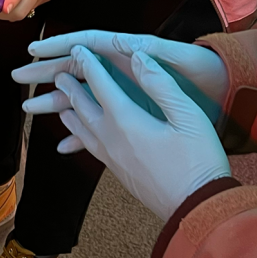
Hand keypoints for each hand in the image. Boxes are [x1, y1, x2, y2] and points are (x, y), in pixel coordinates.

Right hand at [13, 31, 227, 123]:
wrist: (228, 95)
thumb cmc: (208, 75)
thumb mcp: (185, 63)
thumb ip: (158, 59)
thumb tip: (132, 53)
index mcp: (133, 53)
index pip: (89, 44)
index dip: (62, 46)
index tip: (35, 51)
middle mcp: (124, 71)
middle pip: (78, 69)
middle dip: (47, 73)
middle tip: (17, 78)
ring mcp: (127, 94)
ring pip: (84, 97)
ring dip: (57, 103)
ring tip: (30, 111)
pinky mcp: (133, 115)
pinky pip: (100, 123)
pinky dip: (82, 133)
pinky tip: (64, 144)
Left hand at [36, 47, 230, 220]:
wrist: (195, 207)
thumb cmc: (198, 160)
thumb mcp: (187, 115)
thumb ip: (160, 84)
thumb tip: (138, 57)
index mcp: (127, 121)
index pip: (101, 85)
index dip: (89, 65)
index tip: (78, 50)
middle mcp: (111, 139)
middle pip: (83, 108)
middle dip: (70, 88)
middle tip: (58, 74)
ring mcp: (112, 158)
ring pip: (81, 131)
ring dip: (70, 114)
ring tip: (60, 106)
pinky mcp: (118, 173)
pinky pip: (90, 148)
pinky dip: (80, 136)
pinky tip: (83, 138)